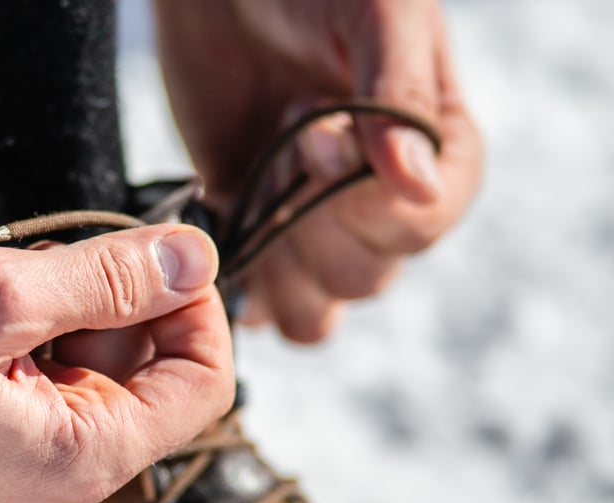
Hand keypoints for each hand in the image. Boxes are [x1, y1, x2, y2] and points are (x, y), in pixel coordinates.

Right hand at [0, 224, 232, 502]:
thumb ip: (109, 278)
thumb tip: (198, 257)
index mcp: (88, 453)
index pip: (203, 381)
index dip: (196, 305)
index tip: (158, 247)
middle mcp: (66, 462)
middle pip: (148, 363)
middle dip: (116, 292)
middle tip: (49, 253)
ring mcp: (24, 445)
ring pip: (90, 353)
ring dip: (60, 297)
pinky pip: (40, 361)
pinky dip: (23, 317)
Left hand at [155, 0, 482, 340]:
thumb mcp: (374, 15)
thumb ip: (398, 100)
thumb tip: (420, 188)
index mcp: (436, 155)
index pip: (418, 230)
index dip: (361, 202)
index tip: (317, 133)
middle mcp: (382, 204)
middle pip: (363, 279)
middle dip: (310, 219)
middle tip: (283, 140)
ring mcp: (314, 227)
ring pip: (314, 312)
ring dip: (276, 264)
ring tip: (257, 181)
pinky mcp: (255, 234)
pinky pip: (259, 305)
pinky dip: (239, 284)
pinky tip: (225, 221)